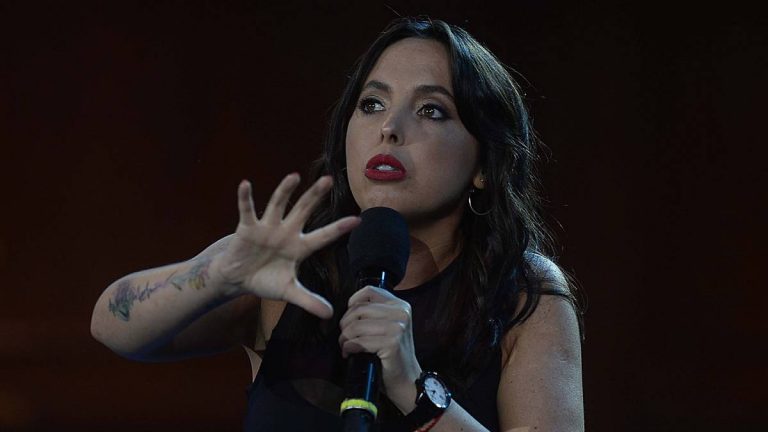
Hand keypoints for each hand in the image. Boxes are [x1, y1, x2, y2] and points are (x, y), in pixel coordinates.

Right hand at [212, 173, 359, 318]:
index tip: (357, 220)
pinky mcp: (247, 228)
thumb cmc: (266, 281)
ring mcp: (267, 228)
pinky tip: (245, 184)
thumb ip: (309, 300)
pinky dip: (246, 198)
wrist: (239, 278)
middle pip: (303, 210)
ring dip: (284, 191)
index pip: (323, 236)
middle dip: (315, 196)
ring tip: (293, 177)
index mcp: (300, 247)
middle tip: (329, 180)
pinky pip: (247, 210)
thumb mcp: (289, 292)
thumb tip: (330, 315)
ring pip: (277, 205)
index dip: (338, 229)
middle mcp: (286, 232)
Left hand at [339, 286, 422, 410]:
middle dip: (345, 325)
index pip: (369, 291)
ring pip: (356, 326)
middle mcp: (401, 312)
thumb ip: (374, 312)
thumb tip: (347, 307)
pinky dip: (349, 348)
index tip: (349, 318)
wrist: (407, 379)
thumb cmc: (391, 354)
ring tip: (346, 346)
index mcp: (400, 305)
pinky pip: (359, 342)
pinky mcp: (392, 343)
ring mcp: (398, 327)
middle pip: (359, 309)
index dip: (352, 303)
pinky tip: (350, 353)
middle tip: (344, 338)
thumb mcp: (387, 325)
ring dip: (345, 338)